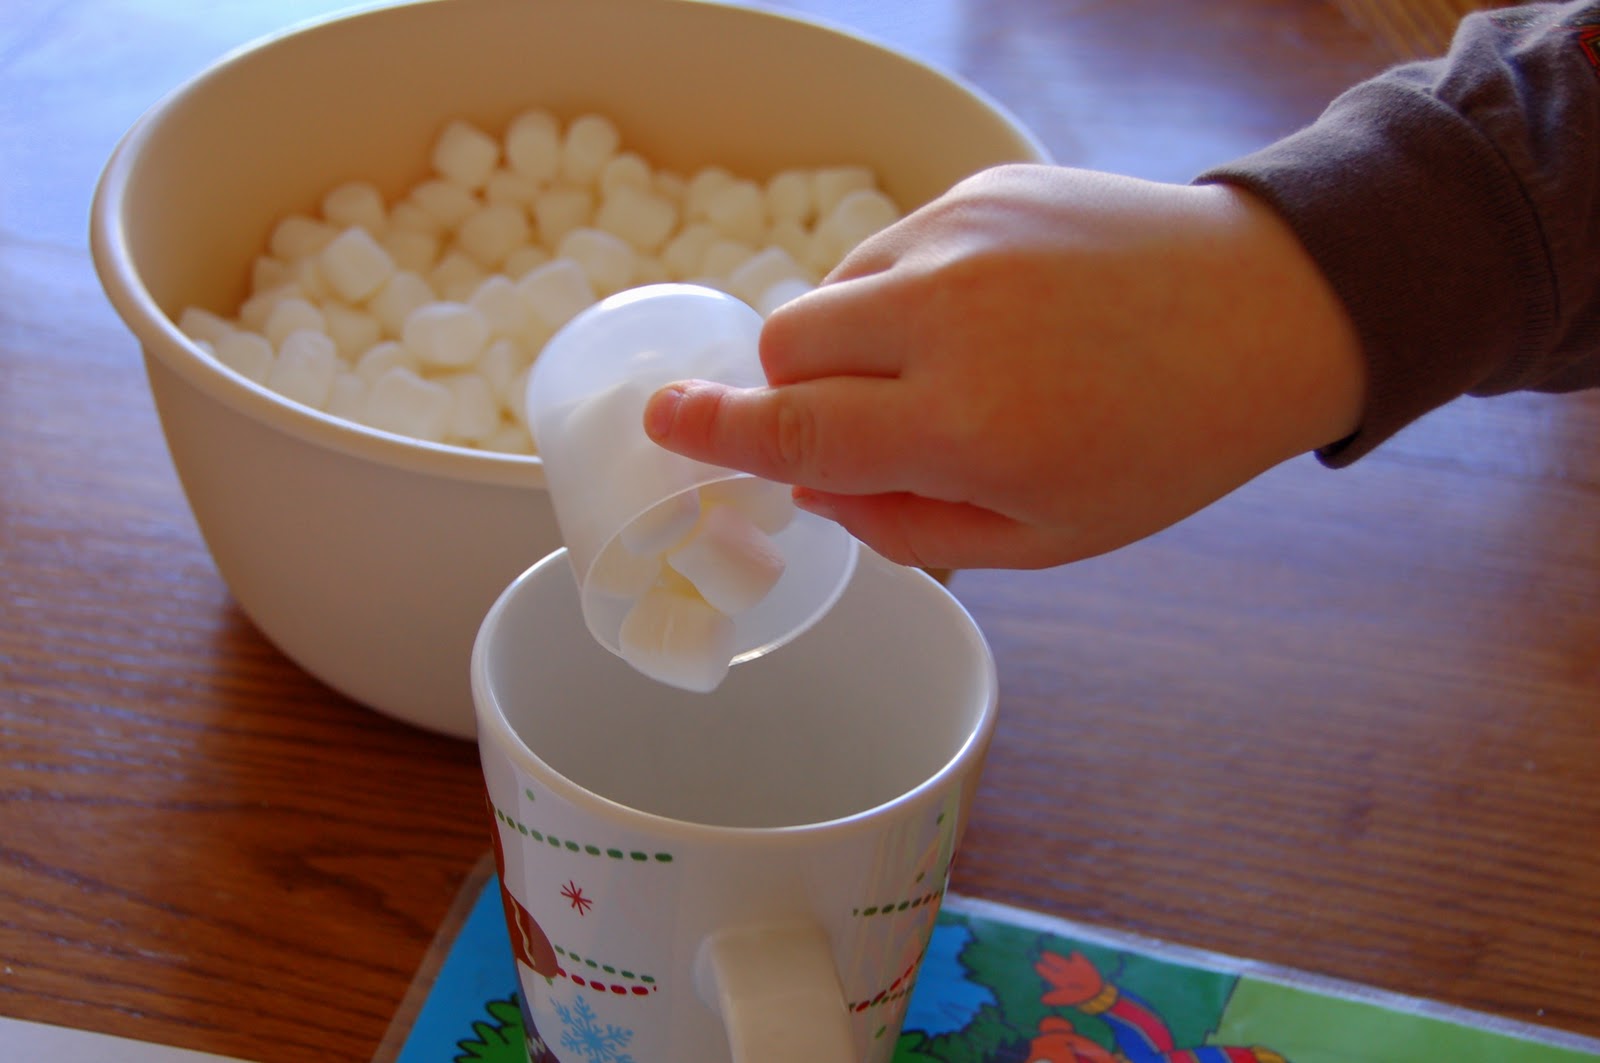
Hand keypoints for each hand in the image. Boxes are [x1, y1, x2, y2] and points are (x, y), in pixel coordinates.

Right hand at [643, 165, 1362, 569]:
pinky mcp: (981, 185)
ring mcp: (962, 236)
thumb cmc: (1168, 442)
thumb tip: (817, 490)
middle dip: (792, 392)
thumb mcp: (1047, 535)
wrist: (1275, 305)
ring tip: (951, 366)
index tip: (664, 423)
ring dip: (851, 341)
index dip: (716, 433)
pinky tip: (986, 314)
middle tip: (866, 422)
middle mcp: (950, 318)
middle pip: (786, 344)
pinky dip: (902, 293)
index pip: (797, 431)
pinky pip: (888, 248)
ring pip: (832, 290)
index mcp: (969, 425)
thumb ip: (911, 525)